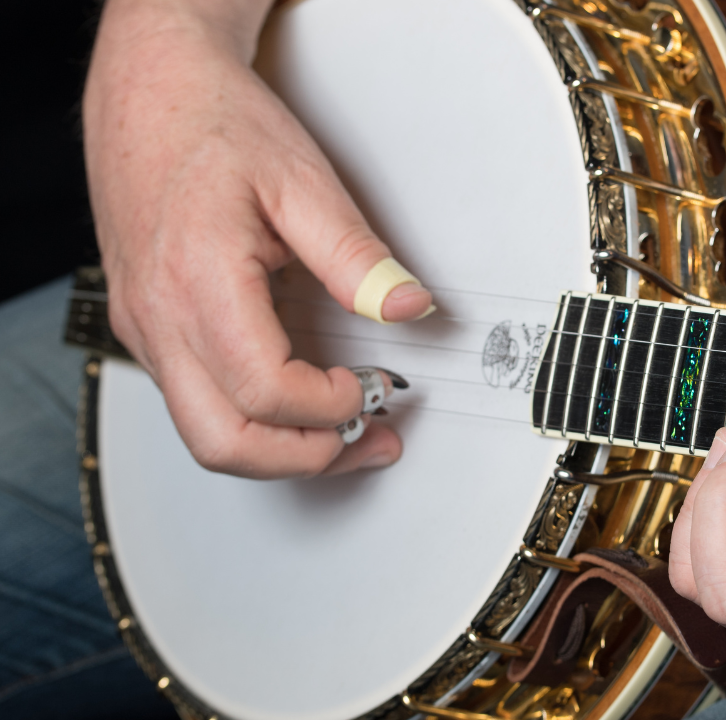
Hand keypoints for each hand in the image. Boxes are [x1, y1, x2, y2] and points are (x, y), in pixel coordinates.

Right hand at [83, 0, 432, 477]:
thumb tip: (408, 307)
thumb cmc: (215, 125)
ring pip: (205, 435)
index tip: (376, 386)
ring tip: (344, 429)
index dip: (331, 406)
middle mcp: (159, 316)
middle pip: (225, 441)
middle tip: (370, 440)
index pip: (266, 392)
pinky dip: (251, 419)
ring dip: (279, 449)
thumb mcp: (301, 181)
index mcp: (197, 281)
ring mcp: (145, 328)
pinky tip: (298, 400)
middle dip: (306, 458)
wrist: (150, 90)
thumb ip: (357, 256)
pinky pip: (195, 402)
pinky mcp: (146, 327)